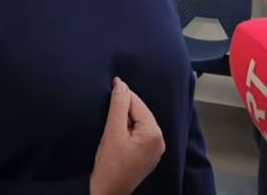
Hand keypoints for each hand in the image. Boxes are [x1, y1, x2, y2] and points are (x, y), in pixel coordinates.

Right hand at [90, 78, 164, 194]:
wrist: (109, 194)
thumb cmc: (110, 166)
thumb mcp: (113, 132)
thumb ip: (118, 107)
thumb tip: (121, 85)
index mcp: (154, 134)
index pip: (138, 104)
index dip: (123, 94)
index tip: (112, 82)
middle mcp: (159, 141)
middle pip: (140, 113)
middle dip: (124, 107)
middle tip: (108, 101)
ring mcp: (154, 150)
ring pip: (138, 123)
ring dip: (124, 117)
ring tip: (110, 117)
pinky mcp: (146, 156)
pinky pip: (138, 134)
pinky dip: (127, 128)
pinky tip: (116, 131)